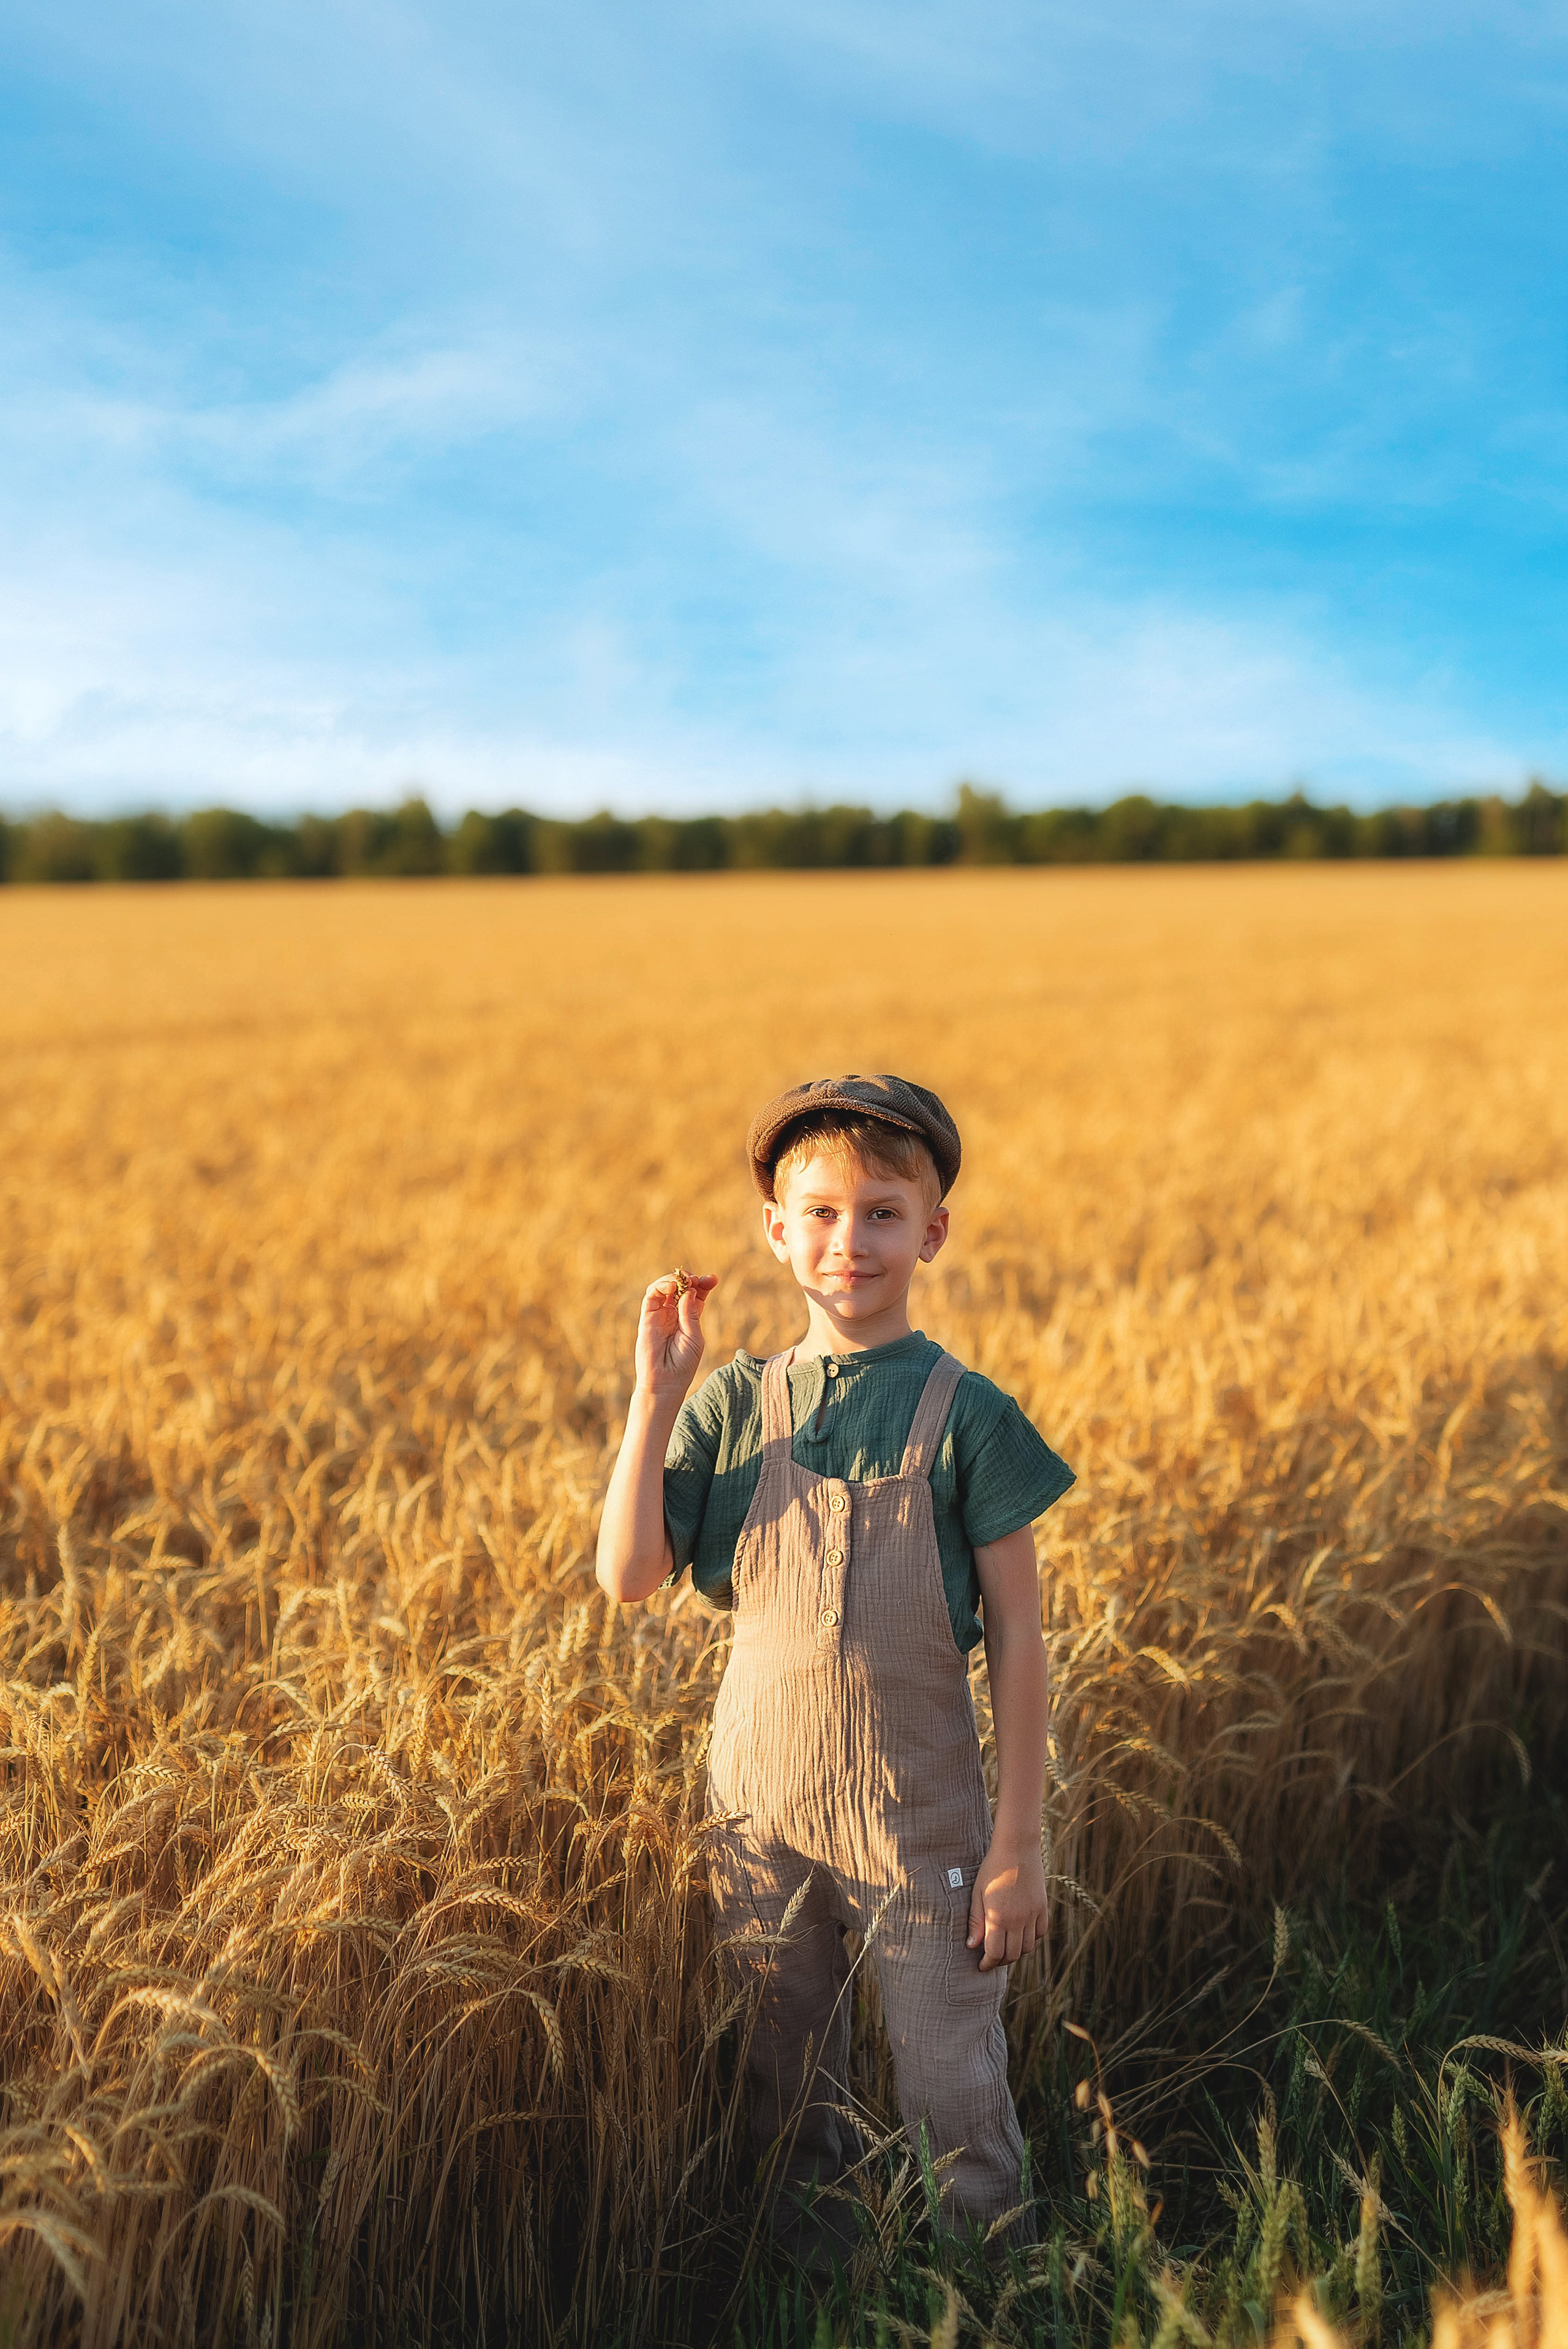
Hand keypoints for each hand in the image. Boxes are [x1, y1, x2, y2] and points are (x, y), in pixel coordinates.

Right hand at [634, 1271, 716, 1402]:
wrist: (665, 1382)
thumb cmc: (683, 1364)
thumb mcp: (694, 1336)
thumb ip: (691, 1313)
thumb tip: (689, 1291)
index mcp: (688, 1319)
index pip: (695, 1295)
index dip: (703, 1284)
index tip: (712, 1278)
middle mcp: (673, 1315)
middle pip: (680, 1288)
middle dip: (689, 1279)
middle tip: (697, 1279)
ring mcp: (659, 1315)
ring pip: (663, 1288)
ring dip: (674, 1279)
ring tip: (684, 1281)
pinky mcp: (646, 1318)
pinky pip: (651, 1296)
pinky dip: (660, 1286)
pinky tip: (672, 1286)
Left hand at [967, 1834, 1047, 1970]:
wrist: (1017, 1848)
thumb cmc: (992, 1869)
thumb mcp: (978, 1893)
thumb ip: (975, 1921)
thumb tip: (972, 1946)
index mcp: (999, 1917)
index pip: (995, 1953)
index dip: (987, 1964)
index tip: (981, 1966)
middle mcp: (1018, 1920)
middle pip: (1012, 1954)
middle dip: (1000, 1960)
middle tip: (992, 1958)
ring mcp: (1033, 1914)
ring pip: (1027, 1947)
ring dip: (1016, 1952)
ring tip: (1006, 1947)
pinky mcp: (1043, 1907)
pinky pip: (1040, 1933)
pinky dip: (1031, 1939)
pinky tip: (1021, 1934)